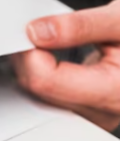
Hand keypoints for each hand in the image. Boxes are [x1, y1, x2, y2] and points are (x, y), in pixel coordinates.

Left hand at [11, 0, 119, 130]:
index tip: (32, 30)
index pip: (46, 81)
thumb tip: (38, 32)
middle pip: (39, 92)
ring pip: (41, 98)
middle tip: (35, 32)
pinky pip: (52, 99)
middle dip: (29, 59)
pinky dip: (44, 76)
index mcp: (116, 91)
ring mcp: (98, 115)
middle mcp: (106, 111)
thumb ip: (81, 26)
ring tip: (45, 42)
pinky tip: (49, 57)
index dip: (31, 52)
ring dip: (34, 68)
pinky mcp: (92, 111)